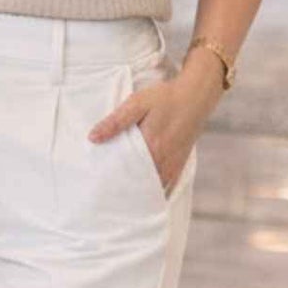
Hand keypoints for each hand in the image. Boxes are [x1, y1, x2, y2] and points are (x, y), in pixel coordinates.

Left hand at [88, 57, 218, 194]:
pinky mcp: (180, 163)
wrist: (195, 96)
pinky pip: (165, 184)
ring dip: (138, 189)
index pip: (125, 171)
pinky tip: (143, 188)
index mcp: (150, 147)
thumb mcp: (136, 104)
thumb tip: (92, 138)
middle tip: (106, 191)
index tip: (98, 183)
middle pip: (139, 182)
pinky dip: (153, 187)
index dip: (111, 179)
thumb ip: (115, 122)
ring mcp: (173, 164)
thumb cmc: (165, 98)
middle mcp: (163, 161)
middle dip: (123, 187)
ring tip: (122, 191)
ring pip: (152, 186)